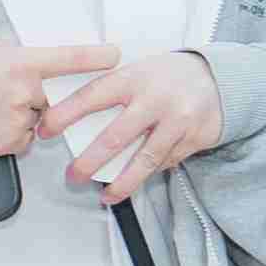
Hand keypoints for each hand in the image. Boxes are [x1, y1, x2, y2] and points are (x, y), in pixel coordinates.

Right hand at [0, 33, 118, 157]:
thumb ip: (15, 55)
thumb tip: (33, 62)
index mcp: (20, 63)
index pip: (69, 59)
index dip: (95, 57)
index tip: (113, 55)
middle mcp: (24, 92)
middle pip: (50, 95)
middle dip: (36, 95)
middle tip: (5, 91)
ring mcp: (18, 119)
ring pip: (37, 119)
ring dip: (22, 115)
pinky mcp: (10, 143)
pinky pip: (24, 139)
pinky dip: (12, 133)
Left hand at [44, 49, 227, 201]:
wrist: (220, 78)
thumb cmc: (167, 75)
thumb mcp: (137, 69)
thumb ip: (111, 88)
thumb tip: (66, 108)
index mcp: (133, 77)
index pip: (91, 96)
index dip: (65, 115)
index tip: (45, 130)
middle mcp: (155, 99)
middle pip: (115, 137)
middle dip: (90, 162)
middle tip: (72, 176)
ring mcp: (177, 121)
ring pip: (144, 159)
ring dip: (122, 182)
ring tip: (106, 196)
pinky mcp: (194, 138)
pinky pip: (166, 163)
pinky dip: (148, 173)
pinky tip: (135, 180)